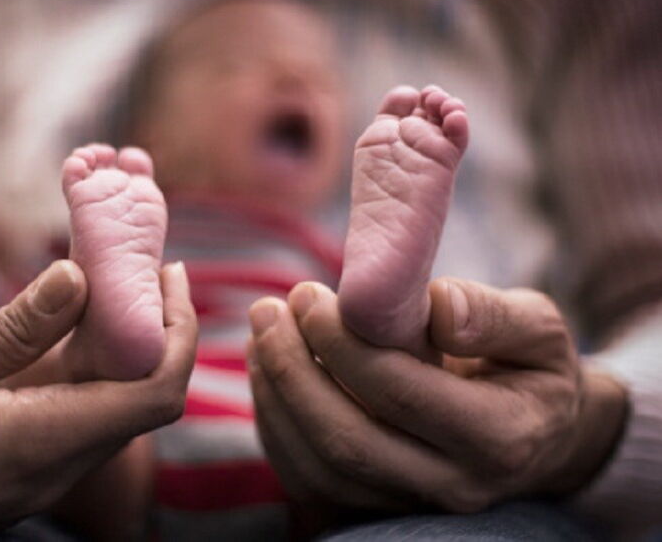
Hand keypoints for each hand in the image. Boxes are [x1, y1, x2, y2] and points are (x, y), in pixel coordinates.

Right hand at [0, 260, 196, 539]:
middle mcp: (51, 465)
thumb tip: (80, 279)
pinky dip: (83, 365)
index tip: (170, 274)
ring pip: (108, 402)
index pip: (154, 395)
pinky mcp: (17, 467)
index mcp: (37, 441)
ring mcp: (35, 472)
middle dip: (153, 325)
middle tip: (139, 259)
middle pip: (139, 395)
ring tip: (106, 274)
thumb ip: (17, 330)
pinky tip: (67, 319)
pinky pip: (72, 413)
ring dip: (118, 342)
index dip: (179, 332)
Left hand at [248, 278, 626, 514]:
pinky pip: (307, 479)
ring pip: (318, 466)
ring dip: (275, 396)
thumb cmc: (529, 367)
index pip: (399, 393)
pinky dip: (275, 425)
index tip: (309, 295)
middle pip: (347, 440)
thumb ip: (493, 314)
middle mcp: (453, 484)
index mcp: (499, 436)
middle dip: (293, 370)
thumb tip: (436, 304)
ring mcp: (409, 503)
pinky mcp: (375, 506)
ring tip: (261, 333)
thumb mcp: (538, 329)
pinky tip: (268, 371)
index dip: (343, 343)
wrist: (534, 433)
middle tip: (269, 310)